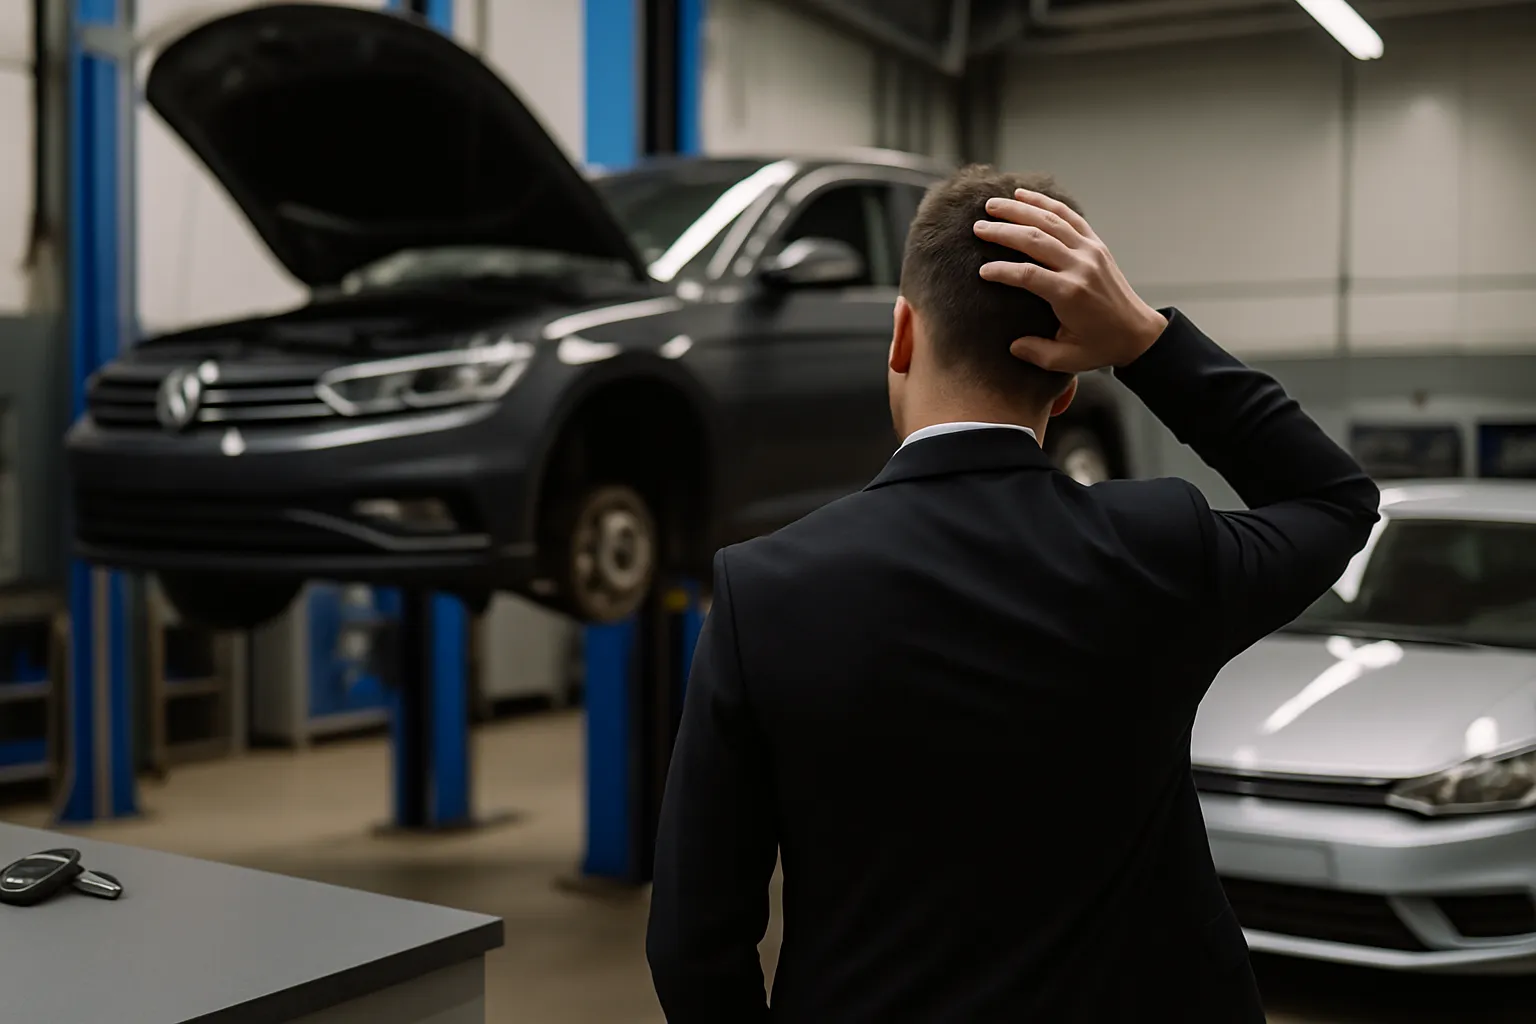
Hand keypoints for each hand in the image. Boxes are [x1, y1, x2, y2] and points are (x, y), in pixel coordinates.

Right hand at [973, 189, 1166, 371]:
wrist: (1138, 332)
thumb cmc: (1101, 346)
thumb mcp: (1068, 360)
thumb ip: (1037, 353)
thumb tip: (1013, 346)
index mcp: (1071, 294)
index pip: (1028, 275)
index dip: (1002, 271)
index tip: (982, 271)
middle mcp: (1080, 266)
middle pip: (1035, 240)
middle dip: (1003, 231)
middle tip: (978, 228)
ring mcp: (1090, 251)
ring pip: (1050, 221)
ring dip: (1019, 210)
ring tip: (992, 205)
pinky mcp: (1096, 244)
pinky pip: (1069, 216)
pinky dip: (1046, 203)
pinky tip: (1023, 195)